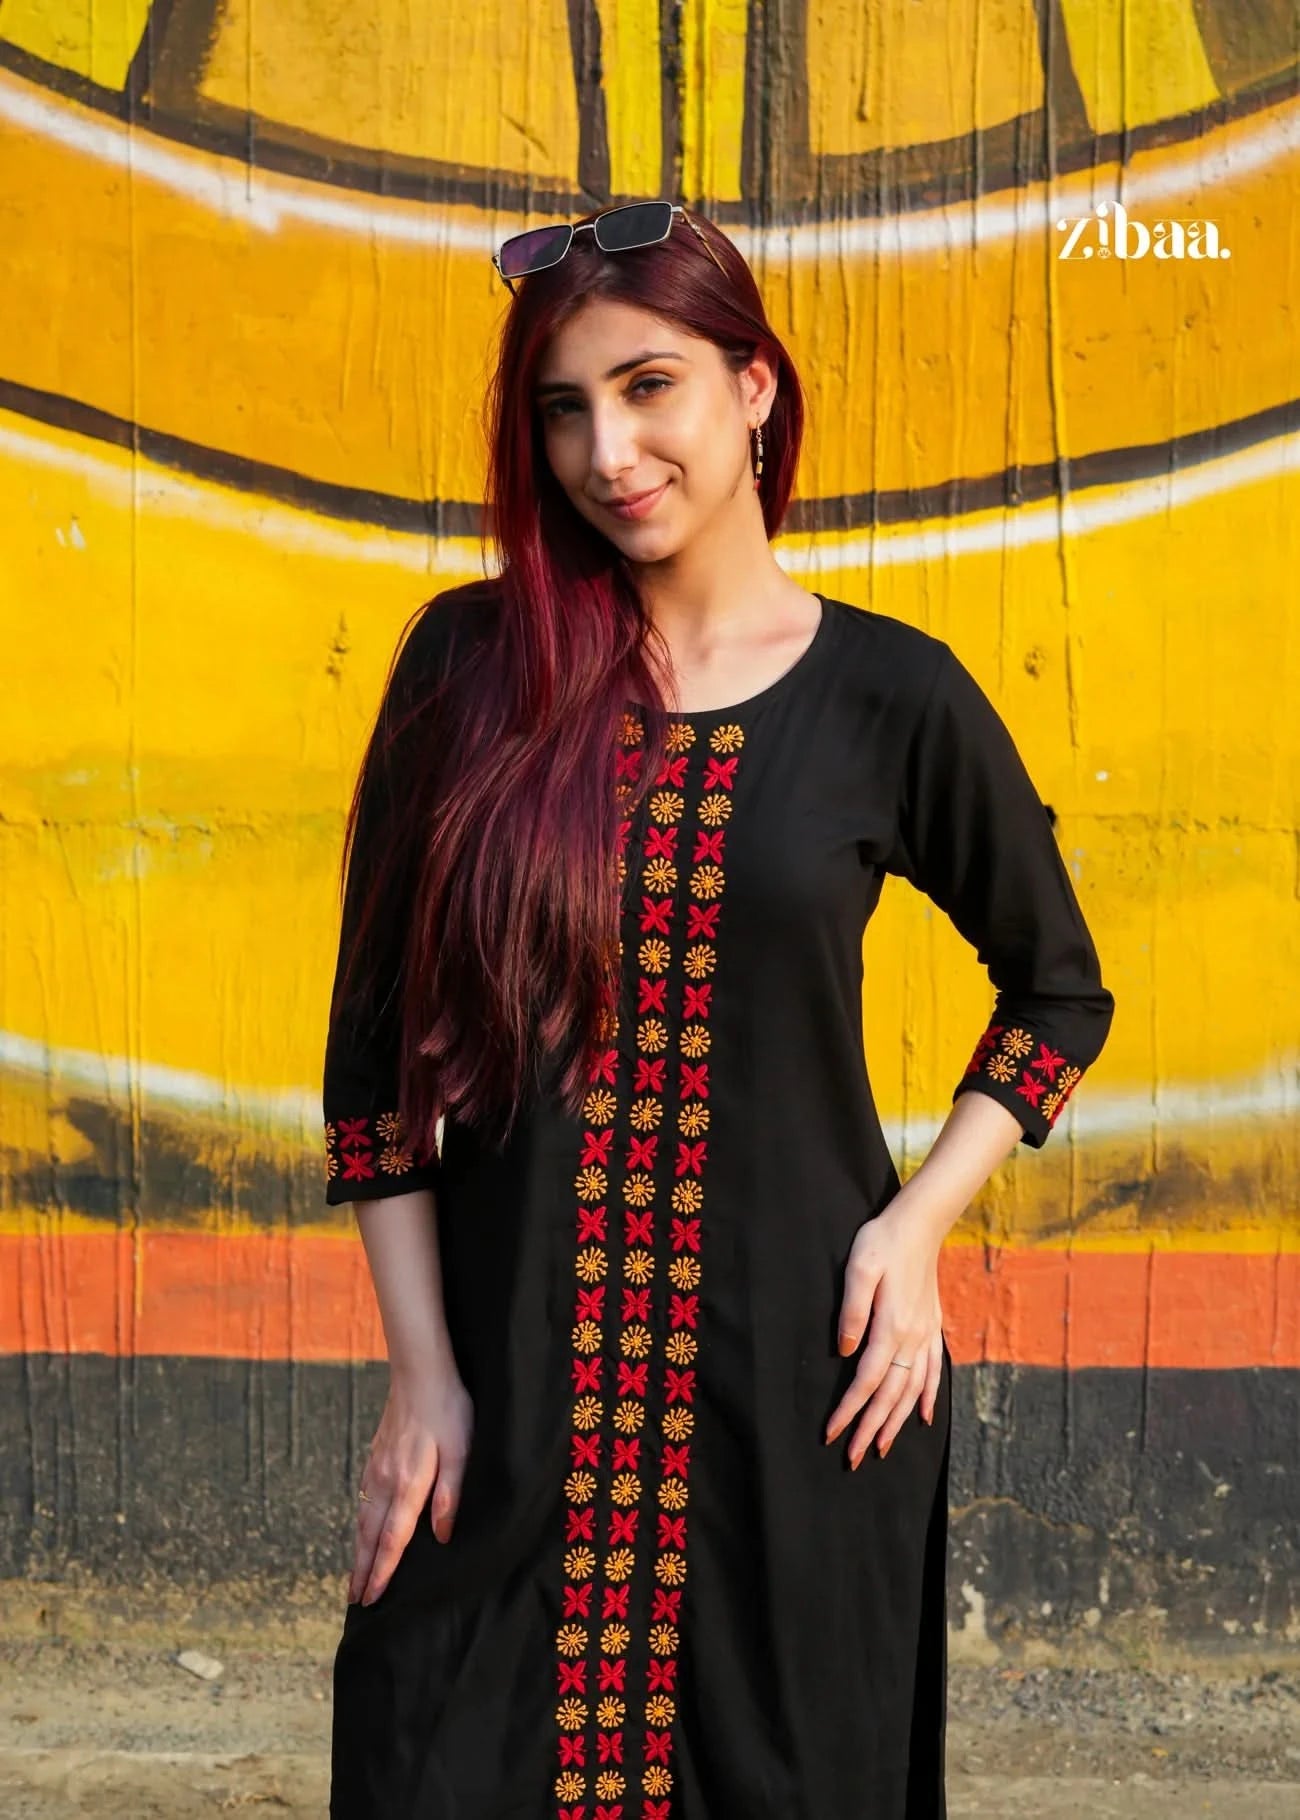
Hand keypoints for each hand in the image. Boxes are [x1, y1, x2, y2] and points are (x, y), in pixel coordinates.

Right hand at [349, 1366, 474, 1605]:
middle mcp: (385, 1481)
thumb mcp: (461, 1451)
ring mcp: (376, 1468)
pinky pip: (363, 1499)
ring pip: (362, 1519)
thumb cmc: (448, 1411)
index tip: (371, 1598)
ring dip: (358, 1550)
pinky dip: (359, 1524)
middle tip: (354, 1600)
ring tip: (355, 1575)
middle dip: (362, 1570)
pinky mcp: (375, 1456)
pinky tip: (362, 1529)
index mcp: (408, 1484)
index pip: (392, 1539)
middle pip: (369, 1536)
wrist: (420, 1373)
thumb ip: (450, 1494)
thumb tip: (440, 1536)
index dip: (382, 1571)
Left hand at [823, 1199, 945, 1465]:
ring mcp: (925, 1334)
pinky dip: (928, 1397)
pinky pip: (933, 1371)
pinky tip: (922, 1417)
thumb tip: (845, 1351)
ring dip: (896, 1421)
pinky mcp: (932, 1327)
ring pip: (913, 1390)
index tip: (833, 1433)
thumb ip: (851, 1309)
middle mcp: (912, 1338)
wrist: (920, 1223)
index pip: (868, 1380)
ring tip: (882, 1448)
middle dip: (871, 1428)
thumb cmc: (882, 1241)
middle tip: (853, 1458)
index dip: (850, 1410)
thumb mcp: (859, 1267)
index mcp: (891, 1326)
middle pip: (891, 1395)